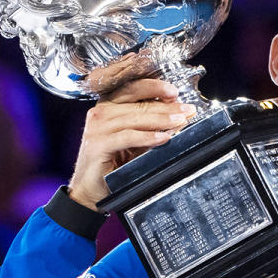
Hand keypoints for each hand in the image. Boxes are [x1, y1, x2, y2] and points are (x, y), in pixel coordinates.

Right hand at [68, 78, 195, 209]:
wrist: (91, 189)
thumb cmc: (112, 164)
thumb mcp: (135, 141)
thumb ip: (151, 127)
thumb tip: (178, 117)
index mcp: (109, 106)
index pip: (133, 89)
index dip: (156, 88)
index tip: (175, 93)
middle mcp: (101, 112)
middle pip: (138, 104)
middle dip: (166, 107)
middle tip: (187, 110)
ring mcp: (98, 127)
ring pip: (135, 118)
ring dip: (161, 120)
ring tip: (180, 121)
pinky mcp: (98, 144)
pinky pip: (128, 137)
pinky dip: (148, 137)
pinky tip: (163, 138)